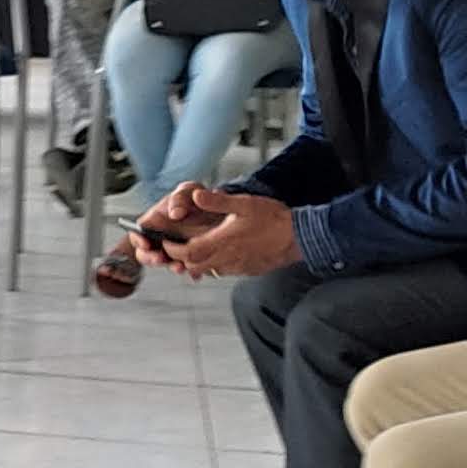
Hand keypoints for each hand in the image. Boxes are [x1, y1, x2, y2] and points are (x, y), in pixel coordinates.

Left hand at [151, 189, 296, 279]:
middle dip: (181, 257)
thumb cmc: (273, 218)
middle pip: (193, 265)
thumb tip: (196, 195)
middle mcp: (227, 259)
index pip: (187, 252)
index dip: (172, 249)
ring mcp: (237, 267)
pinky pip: (223, 272)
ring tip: (195, 248)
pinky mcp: (247, 270)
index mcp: (222, 242)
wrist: (300, 237)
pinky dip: (214, 265)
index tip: (166, 242)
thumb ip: (218, 201)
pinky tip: (218, 252)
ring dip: (197, 262)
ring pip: (208, 270)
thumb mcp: (244, 204)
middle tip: (176, 246)